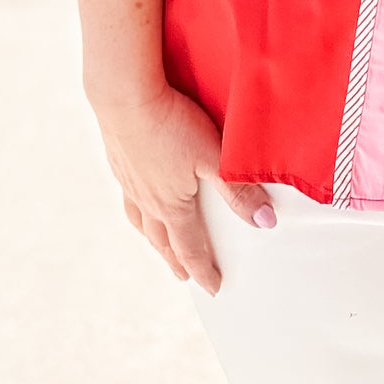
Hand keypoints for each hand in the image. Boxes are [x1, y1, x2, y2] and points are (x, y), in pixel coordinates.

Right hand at [92, 83, 274, 294]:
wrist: (124, 96)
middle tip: (182, 274)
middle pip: (161, 239)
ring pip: (140, 218)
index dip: (203, 269)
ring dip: (151, 235)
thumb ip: (239, 190)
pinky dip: (135, 204)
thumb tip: (265, 222)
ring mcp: (129, 180)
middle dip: (174, 259)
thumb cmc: (171, 124)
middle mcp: (146, 199)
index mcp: (171, 205)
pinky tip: (137, 191)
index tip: (212, 287)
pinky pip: (128, 192)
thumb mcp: (213, 157)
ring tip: (157, 240)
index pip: (189, 247)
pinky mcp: (118, 158)